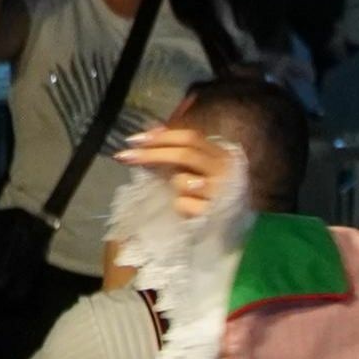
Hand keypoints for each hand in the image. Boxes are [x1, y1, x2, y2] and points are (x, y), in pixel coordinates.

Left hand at [113, 124, 238, 222]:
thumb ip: (177, 148)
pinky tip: (189, 211)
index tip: (135, 140)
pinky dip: (179, 206)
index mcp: (222, 155)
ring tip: (182, 195)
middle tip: (126, 156)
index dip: (161, 137)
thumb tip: (150, 130)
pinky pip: (182, 204)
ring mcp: (221, 193)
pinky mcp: (213, 214)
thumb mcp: (199, 168)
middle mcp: (225, 171)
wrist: (233, 228)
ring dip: (173, 186)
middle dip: (152, 154)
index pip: (191, 138)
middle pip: (185, 154)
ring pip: (181, 181)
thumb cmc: (213, 193)